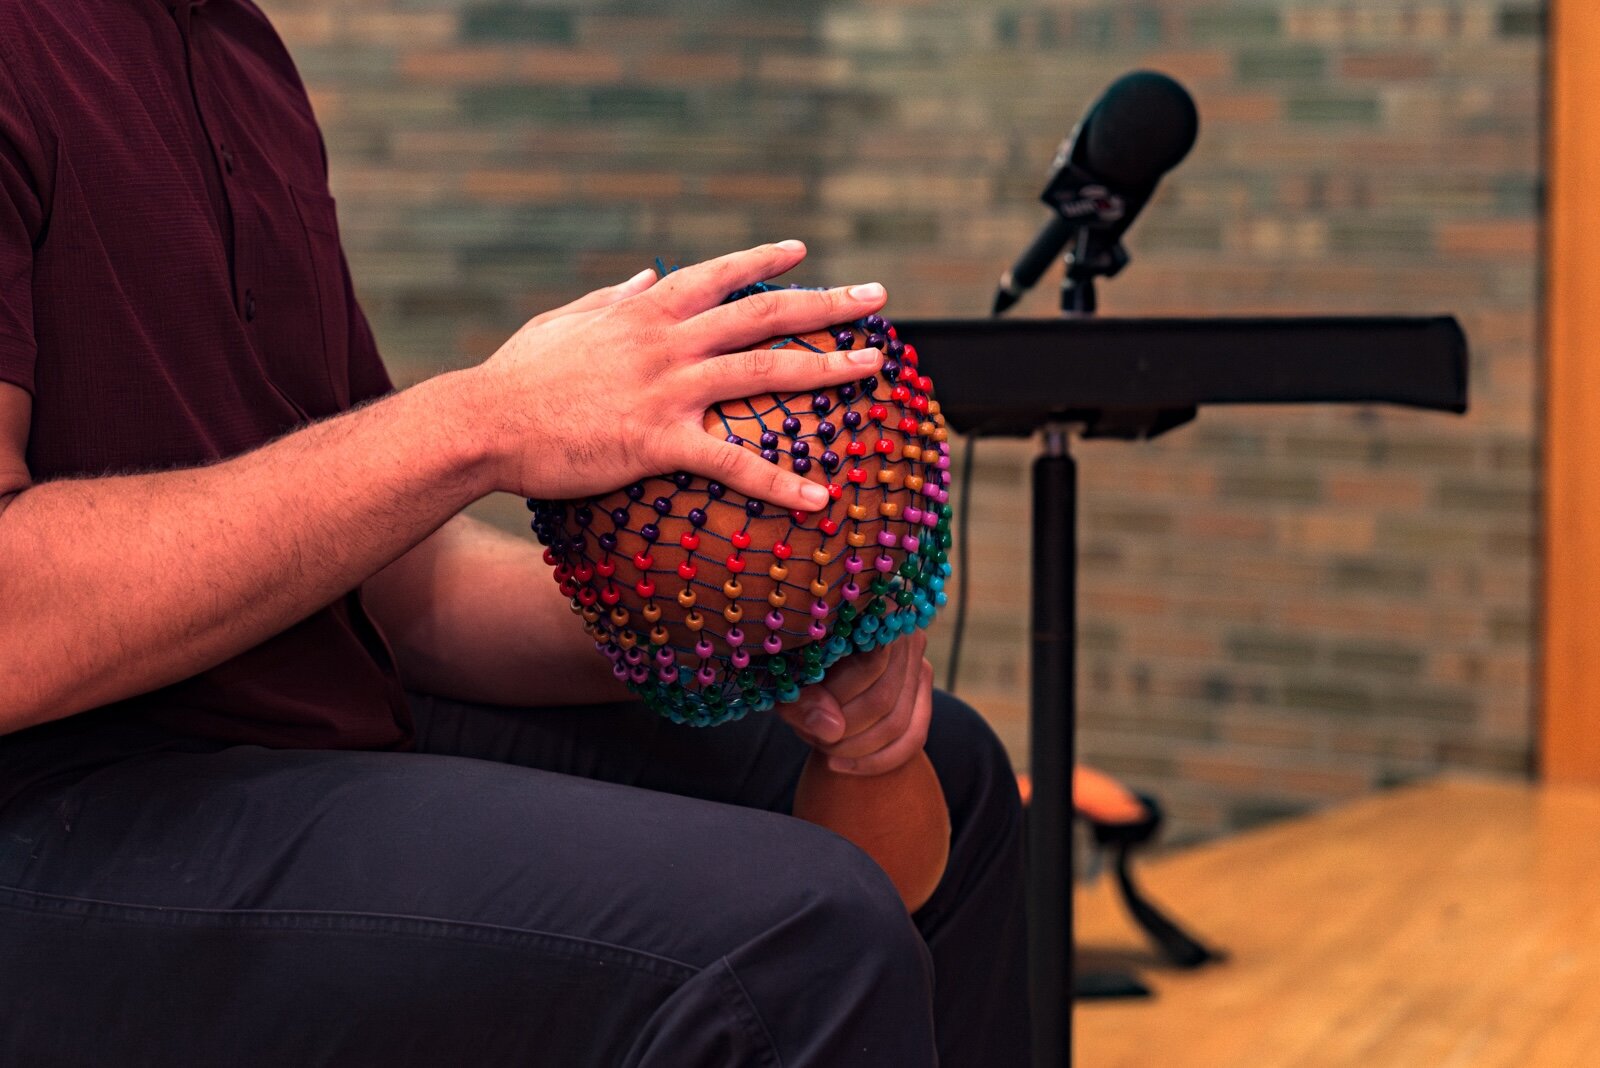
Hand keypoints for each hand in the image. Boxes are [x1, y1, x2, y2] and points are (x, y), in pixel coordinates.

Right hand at [466, 241, 887, 511]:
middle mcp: (667, 340)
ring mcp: (668, 388)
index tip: (804, 253)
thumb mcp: (561, 321)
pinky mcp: (659, 441)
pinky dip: (780, 481)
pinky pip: (734, 462)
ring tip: (872, 367)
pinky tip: (818, 496)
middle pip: (764, 313)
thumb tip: (644, 278)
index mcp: (645, 311)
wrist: (484, 422)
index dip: (765, 261)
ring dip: (827, 368)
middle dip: (826, 302)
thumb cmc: (517, 377)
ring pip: (765, 370)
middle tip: (875, 298)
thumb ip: (610, 299)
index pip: (719, 275)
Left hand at [778, 631, 933, 775]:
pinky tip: (838, 766)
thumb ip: (803, 701)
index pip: (868, 665)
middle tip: (808, 736)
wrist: (809, 658)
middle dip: (842, 729)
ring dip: (853, 746)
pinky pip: (913, 737)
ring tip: (819, 747)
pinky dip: (876, 761)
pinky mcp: (921, 691)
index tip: (799, 716)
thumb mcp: (785, 677)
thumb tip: (832, 730)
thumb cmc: (790, 661)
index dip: (834, 699)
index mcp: (872, 609)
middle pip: (883, 698)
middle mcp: (904, 631)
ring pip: (897, 722)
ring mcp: (918, 661)